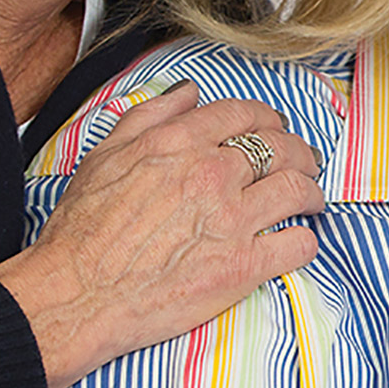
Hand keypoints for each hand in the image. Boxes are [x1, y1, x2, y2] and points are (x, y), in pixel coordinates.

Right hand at [0, 81, 325, 387]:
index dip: (269, 119)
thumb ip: (151, 116)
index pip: (246, 114)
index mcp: (181, 142)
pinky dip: (306, 240)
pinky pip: (298, 244)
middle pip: (282, 147)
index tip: (276, 128)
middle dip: (300, 152)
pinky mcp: (243, 266)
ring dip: (312, 191)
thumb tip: (188, 92)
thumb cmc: (82, 231)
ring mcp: (232, 219)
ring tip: (310, 199)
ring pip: (299, 189)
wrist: (76, 295)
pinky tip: (299, 241)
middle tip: (304, 162)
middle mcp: (213, 173)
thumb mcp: (105, 156)